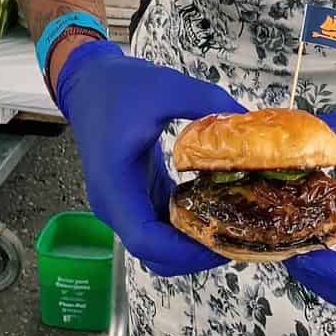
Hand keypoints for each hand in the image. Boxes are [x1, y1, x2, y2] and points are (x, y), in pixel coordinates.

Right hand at [55, 40, 243, 276]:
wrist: (88, 82)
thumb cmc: (118, 87)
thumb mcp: (165, 86)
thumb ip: (206, 101)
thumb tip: (247, 118)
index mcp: (116, 186)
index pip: (145, 240)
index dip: (185, 251)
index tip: (222, 240)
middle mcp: (117, 205)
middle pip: (154, 253)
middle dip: (195, 253)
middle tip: (238, 235)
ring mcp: (125, 204)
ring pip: (158, 245)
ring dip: (192, 243)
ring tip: (233, 224)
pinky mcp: (136, 196)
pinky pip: (161, 224)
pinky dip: (186, 225)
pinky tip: (216, 207)